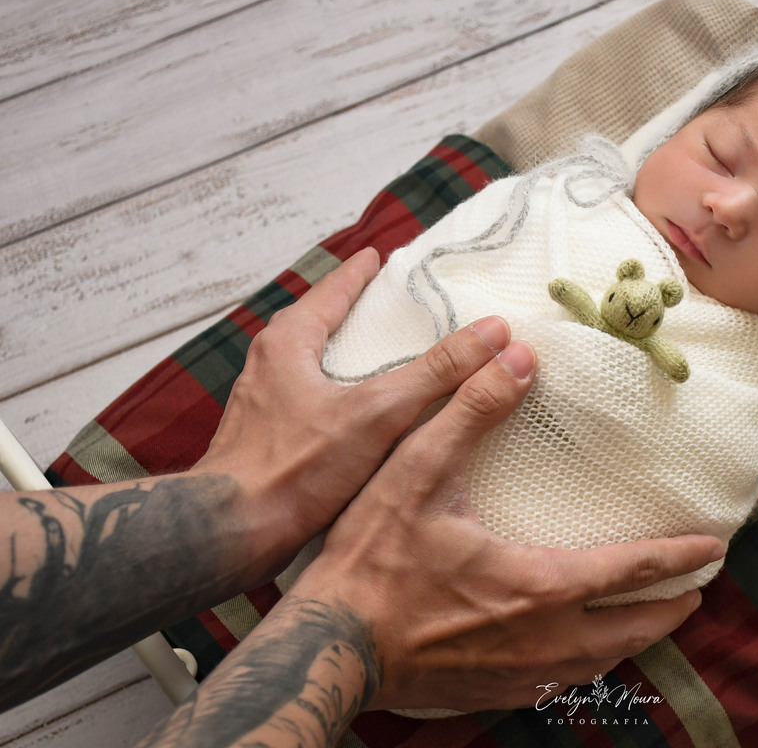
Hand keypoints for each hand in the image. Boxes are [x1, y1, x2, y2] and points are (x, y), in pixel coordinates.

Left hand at [192, 247, 516, 585]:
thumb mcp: (378, 412)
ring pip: (319, 367)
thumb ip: (436, 372)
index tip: (384, 258)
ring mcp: (267, 404)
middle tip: (401, 311)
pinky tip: (374, 422)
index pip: (334, 289)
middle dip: (361, 316)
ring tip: (397, 365)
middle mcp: (271, 365)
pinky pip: (317, 403)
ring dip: (356, 362)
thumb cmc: (293, 469)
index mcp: (290, 341)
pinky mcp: (271, 440)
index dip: (363, 273)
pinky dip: (348, 400)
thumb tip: (493, 333)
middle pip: (324, 325)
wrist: (231, 532)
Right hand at [291, 337, 722, 711]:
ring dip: (636, 640)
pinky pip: (559, 685)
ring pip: (600, 663)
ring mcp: (517, 675)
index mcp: (537, 584)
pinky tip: (580, 657)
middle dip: (671, 608)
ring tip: (653, 620)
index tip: (713, 548)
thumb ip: (471, 410)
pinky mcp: (490, 694)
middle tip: (697, 591)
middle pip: (632, 629)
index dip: (677, 557)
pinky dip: (587, 666)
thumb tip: (517, 356)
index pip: (630, 570)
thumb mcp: (416, 471)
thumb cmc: (369, 562)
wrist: (327, 647)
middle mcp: (541, 639)